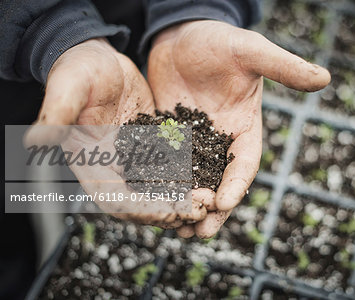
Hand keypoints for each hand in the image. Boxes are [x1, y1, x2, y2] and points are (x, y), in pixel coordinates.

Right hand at [25, 38, 205, 226]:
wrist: (101, 59)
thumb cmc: (80, 68)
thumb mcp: (69, 85)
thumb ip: (58, 112)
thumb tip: (37, 139)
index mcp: (90, 161)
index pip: (113, 198)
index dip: (140, 209)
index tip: (169, 212)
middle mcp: (113, 167)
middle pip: (142, 201)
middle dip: (170, 210)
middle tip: (200, 211)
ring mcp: (135, 160)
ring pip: (160, 190)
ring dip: (183, 200)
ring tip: (210, 201)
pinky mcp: (152, 148)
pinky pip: (173, 170)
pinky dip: (189, 180)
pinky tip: (210, 180)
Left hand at [148, 21, 329, 237]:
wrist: (183, 35)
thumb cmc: (220, 40)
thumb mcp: (251, 51)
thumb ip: (283, 66)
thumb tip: (325, 78)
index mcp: (244, 129)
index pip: (244, 163)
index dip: (236, 184)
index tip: (223, 203)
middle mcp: (221, 142)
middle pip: (219, 182)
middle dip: (211, 209)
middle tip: (199, 232)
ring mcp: (193, 143)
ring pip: (192, 181)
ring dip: (185, 205)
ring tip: (175, 228)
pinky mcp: (169, 139)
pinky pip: (165, 167)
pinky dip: (161, 186)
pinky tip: (150, 201)